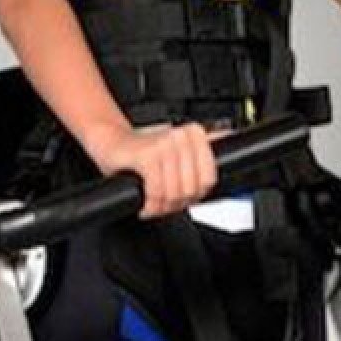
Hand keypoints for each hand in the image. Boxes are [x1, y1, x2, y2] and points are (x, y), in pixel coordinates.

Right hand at [86, 122, 218, 219]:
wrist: (111, 144)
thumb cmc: (143, 155)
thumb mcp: (178, 156)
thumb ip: (204, 152)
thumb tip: (229, 138)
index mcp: (195, 135)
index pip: (208, 179)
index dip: (194, 195)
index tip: (181, 195)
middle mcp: (182, 136)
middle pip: (192, 190)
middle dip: (175, 203)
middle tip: (161, 199)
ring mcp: (165, 144)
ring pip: (175, 193)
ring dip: (160, 205)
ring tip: (151, 199)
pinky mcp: (148, 155)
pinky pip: (158, 192)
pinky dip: (149, 204)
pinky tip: (144, 200)